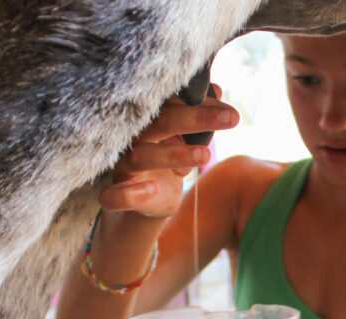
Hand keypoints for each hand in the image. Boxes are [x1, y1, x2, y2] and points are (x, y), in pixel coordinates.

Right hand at [99, 87, 238, 218]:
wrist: (142, 200)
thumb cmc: (163, 159)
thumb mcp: (182, 140)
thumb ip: (195, 118)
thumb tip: (218, 91)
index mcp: (146, 119)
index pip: (172, 103)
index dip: (199, 104)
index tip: (229, 112)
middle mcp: (131, 138)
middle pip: (160, 123)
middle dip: (195, 119)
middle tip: (231, 118)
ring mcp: (120, 166)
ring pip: (141, 157)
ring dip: (174, 155)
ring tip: (205, 155)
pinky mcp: (114, 195)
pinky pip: (114, 196)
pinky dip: (131, 194)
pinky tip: (153, 188)